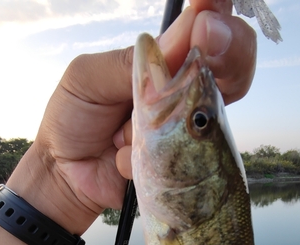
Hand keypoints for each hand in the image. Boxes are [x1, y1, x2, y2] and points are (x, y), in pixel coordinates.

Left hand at [7, 0, 256, 235]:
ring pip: (209, 117)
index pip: (203, 36)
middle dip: (231, 54)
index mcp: (161, 66)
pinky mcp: (180, 167)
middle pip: (233, 68)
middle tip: (209, 40)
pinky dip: (136, 156)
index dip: (219, 18)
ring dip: (159, 120)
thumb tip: (182, 32)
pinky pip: (171, 157)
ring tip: (118, 132)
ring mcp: (185, 133)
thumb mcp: (88, 79)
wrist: (65, 174)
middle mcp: (182, 95)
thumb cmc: (74, 118)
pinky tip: (117, 159)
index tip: (210, 14)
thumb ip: (129, 62)